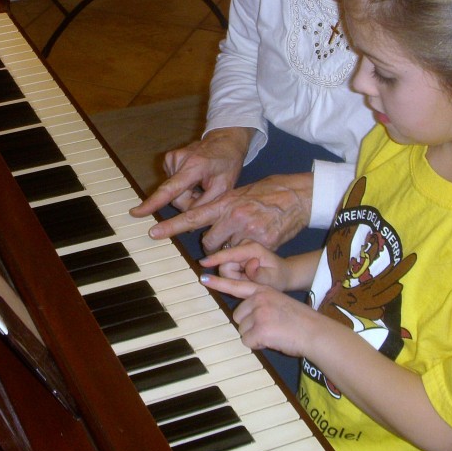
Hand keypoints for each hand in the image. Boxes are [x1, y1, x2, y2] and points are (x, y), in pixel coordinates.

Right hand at [130, 127, 252, 216]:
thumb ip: (205, 204)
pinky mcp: (168, 159)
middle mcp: (178, 160)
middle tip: (204, 196)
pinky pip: (171, 183)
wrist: (224, 141)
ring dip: (185, 195)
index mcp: (194, 166)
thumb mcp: (224, 187)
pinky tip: (193, 179)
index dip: (153, 202)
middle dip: (188, 203)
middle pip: (173, 196)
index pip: (170, 188)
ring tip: (201, 185)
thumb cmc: (226, 163)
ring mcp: (171, 158)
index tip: (136, 212)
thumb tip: (187, 221)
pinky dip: (182, 187)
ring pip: (172, 192)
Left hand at [144, 172, 313, 253]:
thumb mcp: (241, 193)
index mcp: (225, 202)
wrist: (299, 195)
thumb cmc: (270, 192)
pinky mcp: (263, 244)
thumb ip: (223, 207)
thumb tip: (209, 220)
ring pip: (226, 253)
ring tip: (245, 238)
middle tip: (226, 237)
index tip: (152, 232)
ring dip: (230, 251)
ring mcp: (248, 232)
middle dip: (213, 245)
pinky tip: (257, 244)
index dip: (170, 226)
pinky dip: (248, 256)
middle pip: (208, 242)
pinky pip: (246, 258)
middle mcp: (234, 217)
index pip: (192, 216)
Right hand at [199, 241, 287, 289]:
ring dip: (233, 277)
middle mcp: (243, 245)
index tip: (203, 263)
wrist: (282, 273)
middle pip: (224, 263)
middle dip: (232, 277)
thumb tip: (249, 265)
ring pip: (223, 266)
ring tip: (248, 279)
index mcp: (252, 248)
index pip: (230, 253)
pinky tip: (244, 275)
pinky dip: (233, 275)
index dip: (216, 258)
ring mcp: (238, 247)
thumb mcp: (272, 279)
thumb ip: (259, 274)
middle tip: (248, 282)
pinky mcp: (234, 253)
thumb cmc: (278, 277)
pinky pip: (226, 266)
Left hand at [199, 273, 315, 356]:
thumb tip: (246, 316)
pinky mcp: (260, 329)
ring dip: (255, 336)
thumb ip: (263, 303)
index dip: (218, 282)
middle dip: (250, 325)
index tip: (203, 277)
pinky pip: (247, 341)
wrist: (315, 332)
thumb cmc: (300, 321)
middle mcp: (259, 298)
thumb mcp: (280, 302)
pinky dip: (258, 345)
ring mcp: (259, 313)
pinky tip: (273, 340)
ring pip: (242, 330)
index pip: (237, 285)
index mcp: (264, 290)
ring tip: (274, 332)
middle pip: (238, 316)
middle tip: (271, 326)